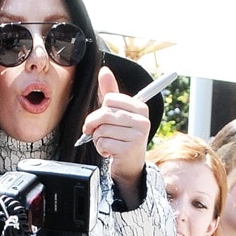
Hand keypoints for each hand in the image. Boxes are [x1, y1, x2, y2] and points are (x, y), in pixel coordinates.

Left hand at [82, 66, 148, 190]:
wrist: (130, 164)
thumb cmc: (121, 136)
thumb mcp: (116, 113)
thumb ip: (110, 93)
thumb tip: (104, 70)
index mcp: (140, 108)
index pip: (109, 99)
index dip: (99, 110)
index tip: (101, 119)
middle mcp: (142, 120)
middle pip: (103, 114)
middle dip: (93, 125)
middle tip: (95, 132)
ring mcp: (138, 135)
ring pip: (101, 130)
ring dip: (97, 139)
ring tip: (108, 143)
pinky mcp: (129, 149)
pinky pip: (103, 143)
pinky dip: (101, 149)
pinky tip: (110, 152)